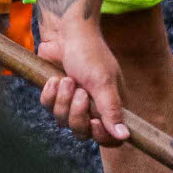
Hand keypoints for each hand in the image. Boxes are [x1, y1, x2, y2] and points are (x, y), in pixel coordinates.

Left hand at [37, 20, 130, 145]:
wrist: (66, 34)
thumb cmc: (90, 54)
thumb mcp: (103, 83)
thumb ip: (112, 111)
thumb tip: (124, 136)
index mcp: (112, 106)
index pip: (110, 138)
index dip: (101, 136)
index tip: (94, 122)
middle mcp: (94, 108)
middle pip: (83, 133)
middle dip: (77, 114)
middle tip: (80, 93)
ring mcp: (73, 103)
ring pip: (63, 121)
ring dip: (62, 100)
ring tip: (67, 80)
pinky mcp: (56, 95)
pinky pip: (48, 108)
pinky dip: (49, 94)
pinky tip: (54, 79)